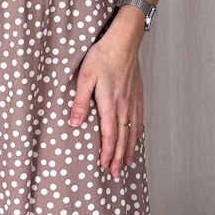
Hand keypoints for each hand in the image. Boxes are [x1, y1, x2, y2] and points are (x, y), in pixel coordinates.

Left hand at [69, 27, 143, 178]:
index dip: (107, 153)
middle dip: (118, 157)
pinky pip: (140, 120)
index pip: (110, 135)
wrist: (124, 41)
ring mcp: (133, 101)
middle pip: (123, 138)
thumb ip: (80, 101)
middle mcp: (124, 106)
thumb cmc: (102, 56)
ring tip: (126, 162)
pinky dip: (138, 134)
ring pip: (133, 131)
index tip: (104, 166)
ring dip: (129, 149)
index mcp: (110, 104)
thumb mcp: (84, 77)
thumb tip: (75, 123)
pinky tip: (137, 139)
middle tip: (115, 173)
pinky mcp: (138, 95)